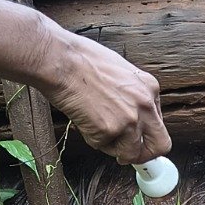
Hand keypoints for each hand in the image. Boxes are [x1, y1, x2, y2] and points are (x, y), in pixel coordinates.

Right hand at [0, 0, 172, 166]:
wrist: (43, 51)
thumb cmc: (60, 61)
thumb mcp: (95, 71)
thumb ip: (116, 96)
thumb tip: (121, 127)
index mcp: (145, 81)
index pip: (161, 128)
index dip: (146, 144)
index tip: (132, 152)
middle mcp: (146, 93)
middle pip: (159, 145)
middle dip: (139, 154)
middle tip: (109, 148)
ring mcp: (134, 108)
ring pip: (138, 152)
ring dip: (114, 149)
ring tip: (86, 124)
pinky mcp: (119, 121)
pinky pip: (119, 152)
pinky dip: (101, 146)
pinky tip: (81, 121)